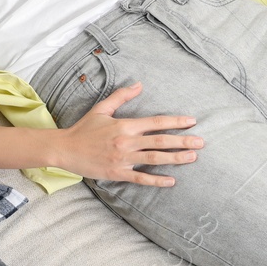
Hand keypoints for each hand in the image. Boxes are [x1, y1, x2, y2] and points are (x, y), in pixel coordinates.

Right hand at [53, 81, 202, 186]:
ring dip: (175, 158)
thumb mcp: (102, 109)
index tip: (192, 121)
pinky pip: (141, 178)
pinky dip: (156, 180)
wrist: (65, 149)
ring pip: (154, 158)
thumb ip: (122, 96)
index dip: (175, 121)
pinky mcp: (118, 173)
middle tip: (201, 142)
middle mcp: (126, 141)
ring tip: (192, 157)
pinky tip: (171, 181)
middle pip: (160, 141)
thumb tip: (139, 84)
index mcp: (125, 125)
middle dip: (182, 141)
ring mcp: (123, 158)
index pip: (155, 122)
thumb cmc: (84, 128)